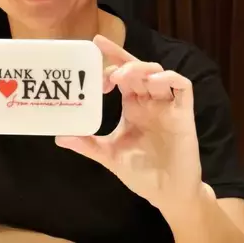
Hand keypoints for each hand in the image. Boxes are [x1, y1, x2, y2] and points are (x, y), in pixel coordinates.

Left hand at [55, 35, 204, 209]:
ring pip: (158, 72)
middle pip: (138, 67)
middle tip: (101, 50)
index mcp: (133, 105)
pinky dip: (169, 78)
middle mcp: (149, 101)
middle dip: (121, 56)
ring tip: (122, 76)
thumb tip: (59, 137)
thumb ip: (87, 144)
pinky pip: (182, 87)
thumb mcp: (109, 155)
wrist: (167, 194)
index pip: (122, 74)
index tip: (92, 71)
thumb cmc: (141, 172)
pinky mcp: (184, 114)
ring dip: (140, 67)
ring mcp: (167, 106)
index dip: (108, 66)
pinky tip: (153, 83)